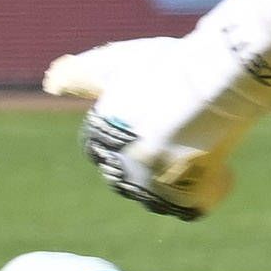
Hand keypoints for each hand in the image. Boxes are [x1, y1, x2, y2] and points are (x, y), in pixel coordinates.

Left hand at [44, 25, 270, 220]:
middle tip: (182, 131)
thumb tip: (50, 82)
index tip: (155, 121)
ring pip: (162, 194)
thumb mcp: (118, 64)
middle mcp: (119, 169)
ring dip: (179, 178)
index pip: (104, 151)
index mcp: (99, 139)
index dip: (131, 138)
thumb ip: (81, 75)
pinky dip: (207, 190)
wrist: (210, 83)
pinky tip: (220, 167)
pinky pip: (193, 206)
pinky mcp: (184, 201)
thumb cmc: (167, 67)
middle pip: (134, 175)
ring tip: (201, 146)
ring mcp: (151, 189)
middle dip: (153, 161)